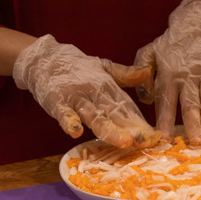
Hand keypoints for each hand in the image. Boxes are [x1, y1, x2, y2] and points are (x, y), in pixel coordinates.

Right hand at [13, 35, 160, 147]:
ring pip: (95, 117)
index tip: (157, 137)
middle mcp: (95, 94)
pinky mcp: (56, 100)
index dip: (142, 124)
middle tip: (146, 142)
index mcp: (108, 88)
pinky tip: (76, 132)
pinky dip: (68, 121)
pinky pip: (63, 113)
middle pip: (115, 115)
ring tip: (124, 141)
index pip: (128, 108)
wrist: (43, 57)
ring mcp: (75, 97)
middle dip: (131, 130)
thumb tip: (147, 72)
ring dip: (109, 130)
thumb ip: (125, 74)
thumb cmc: (76, 67)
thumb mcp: (103, 67)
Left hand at [134, 0, 200, 143]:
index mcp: (167, 77)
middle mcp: (186, 77)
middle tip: (194, 142)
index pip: (165, 103)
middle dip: (191, 124)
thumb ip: (141, 72)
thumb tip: (145, 99)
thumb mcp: (149, 54)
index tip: (164, 139)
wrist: (194, 24)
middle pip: (189, 104)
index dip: (165, 121)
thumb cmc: (170, 45)